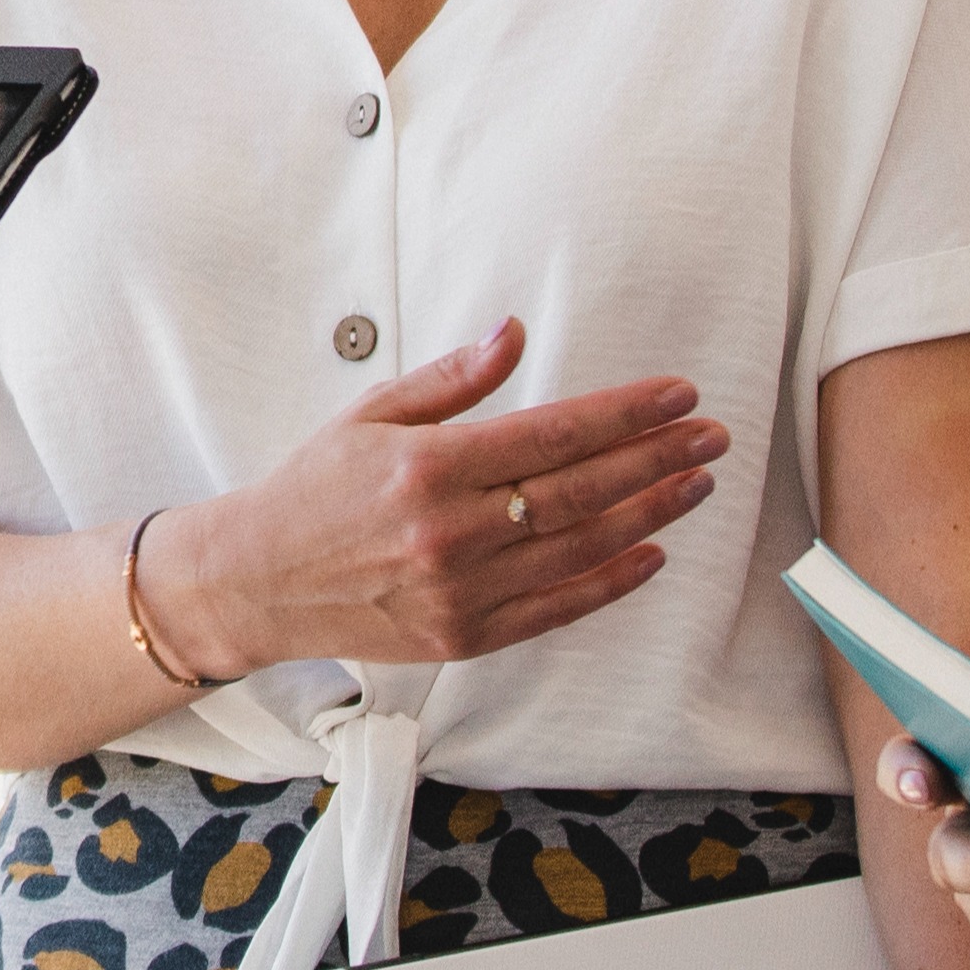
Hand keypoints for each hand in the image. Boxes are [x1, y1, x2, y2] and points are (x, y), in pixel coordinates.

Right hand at [133, 317, 726, 675]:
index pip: (554, 433)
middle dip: (657, 458)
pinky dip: (611, 581)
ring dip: (651, 513)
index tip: (678, 395)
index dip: (626, 413)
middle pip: (583, 490)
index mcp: (430, 466)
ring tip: (695, 483)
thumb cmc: (314, 487)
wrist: (258, 580)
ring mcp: (462, 590)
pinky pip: (557, 606)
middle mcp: (452, 531)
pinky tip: (651, 552)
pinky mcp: (465, 636)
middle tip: (711, 435)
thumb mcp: (371, 414)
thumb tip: (515, 334)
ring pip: (582, 548)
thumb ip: (451, 380)